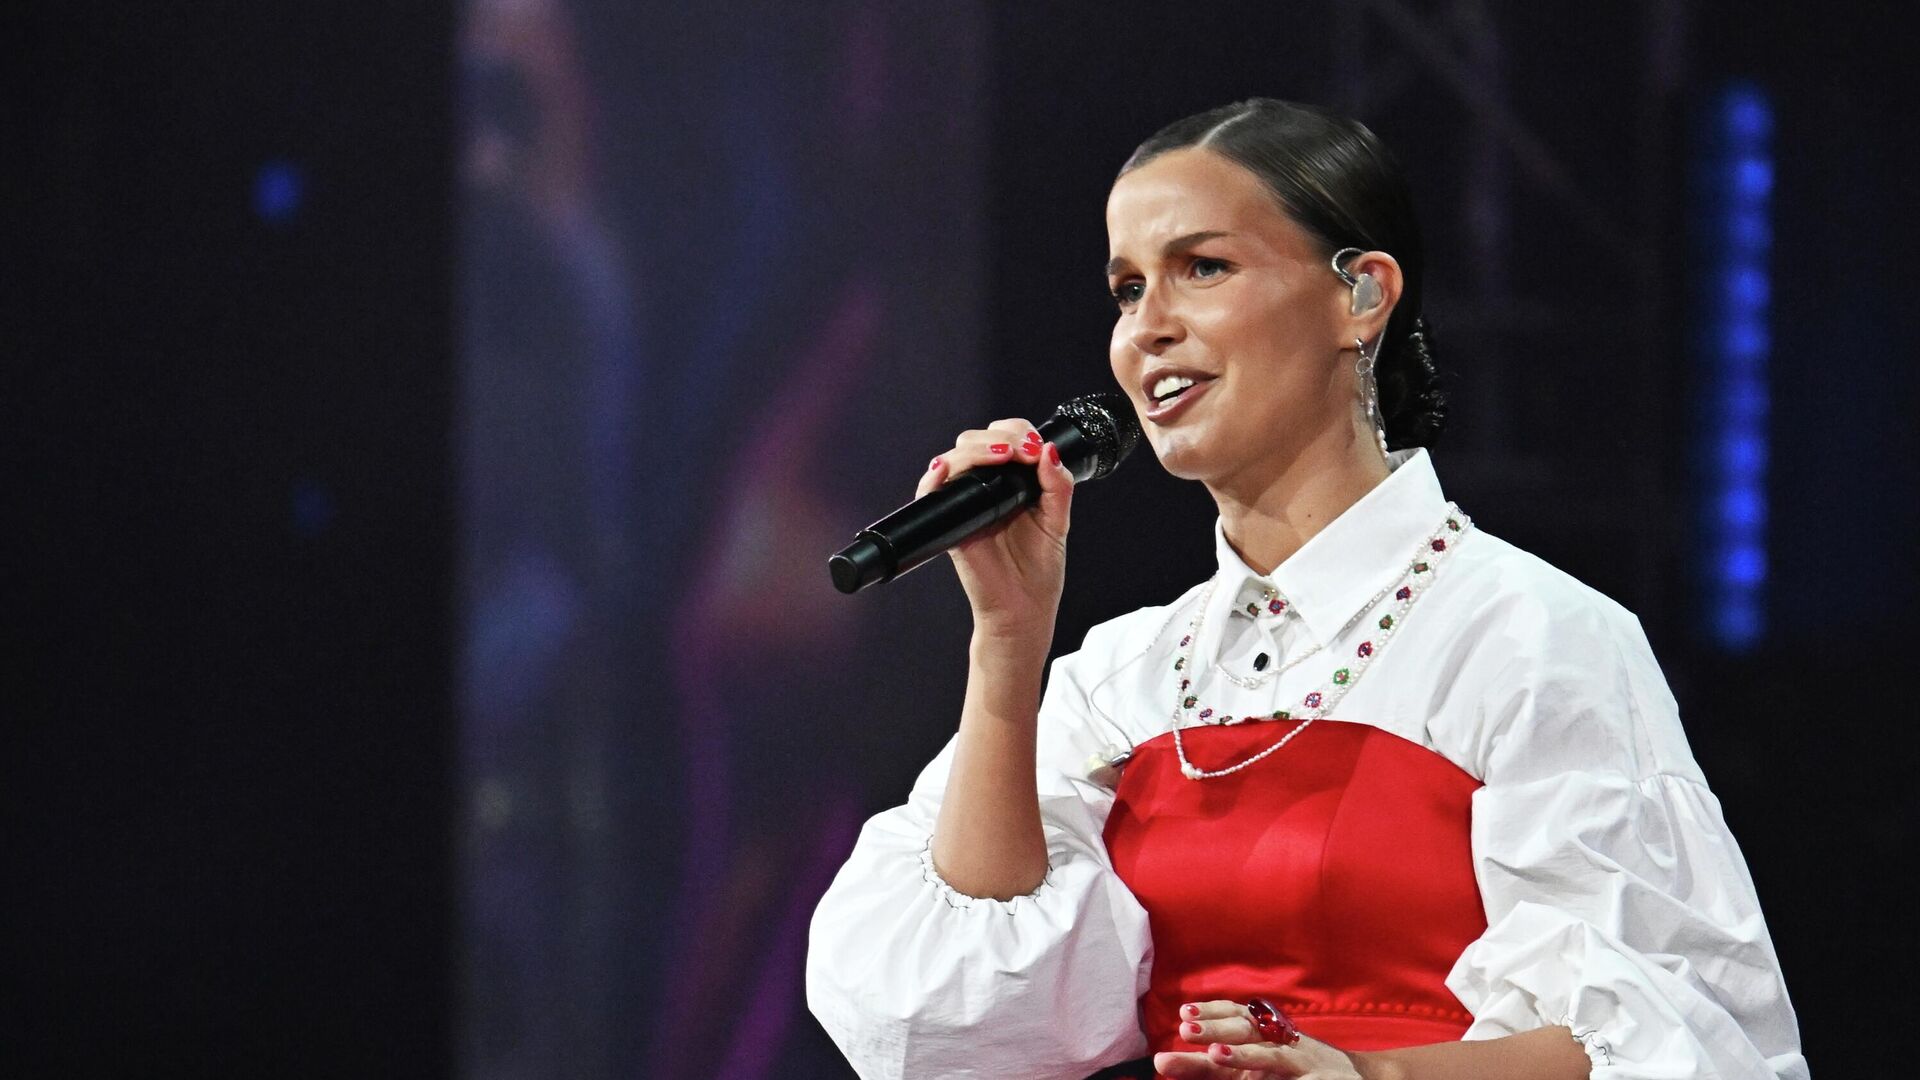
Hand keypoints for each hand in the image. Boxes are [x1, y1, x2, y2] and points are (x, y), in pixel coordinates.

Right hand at [917, 418, 1075, 641]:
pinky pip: (930, 493)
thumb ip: (1057, 485)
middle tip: (1024, 452)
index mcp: (1011, 482)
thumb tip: (1049, 450)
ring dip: (976, 448)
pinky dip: (934, 477)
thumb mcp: (1058, 520)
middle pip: (975, 440)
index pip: (1005, 438)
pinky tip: (948, 470)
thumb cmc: (1039, 570)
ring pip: (954, 458)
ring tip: (1003, 456)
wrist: (1023, 609)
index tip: (1036, 448)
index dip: (1018, 433)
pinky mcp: (951, 524)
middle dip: (1000, 436)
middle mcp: (985, 488)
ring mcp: (965, 504)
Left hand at [1153, 1001, 1371, 1079]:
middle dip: (1216, 1031)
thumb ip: (1223, 1063)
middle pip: (1247, 1031)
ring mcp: (1302, 1064)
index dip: (1212, 1013)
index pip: (1237, 1016)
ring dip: (1244, 1055)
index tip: (1184, 1014)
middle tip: (1186, 1032)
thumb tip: (1168, 1061)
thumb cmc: (1297, 1069)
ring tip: (1216, 1055)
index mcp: (1266, 1035)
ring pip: (1271, 1057)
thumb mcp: (1262, 1058)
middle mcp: (1282, 1043)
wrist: (1356, 1076)